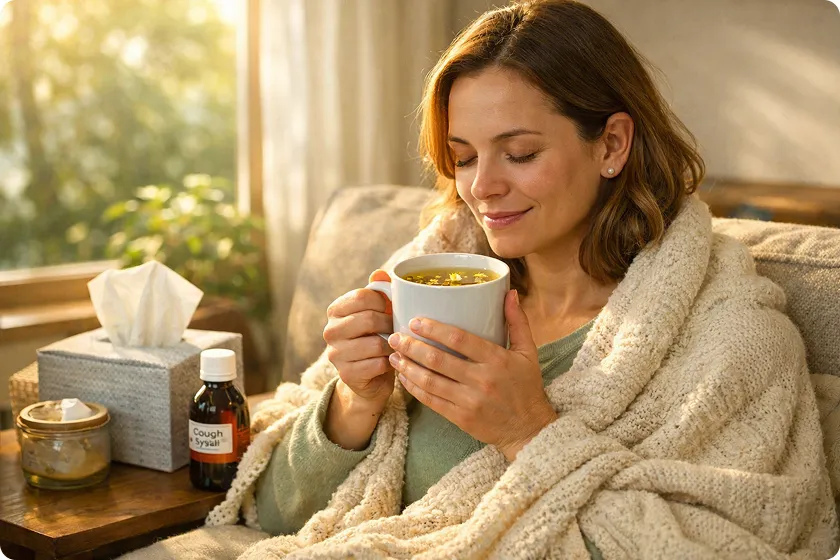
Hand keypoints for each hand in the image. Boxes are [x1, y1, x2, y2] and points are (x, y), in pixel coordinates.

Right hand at [323, 269, 394, 411]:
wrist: (371, 377)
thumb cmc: (377, 337)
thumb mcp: (378, 312)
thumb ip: (380, 291)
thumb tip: (380, 273)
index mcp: (335, 310)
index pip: (362, 296)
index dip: (384, 302)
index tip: (390, 310)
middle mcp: (330, 331)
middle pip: (368, 319)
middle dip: (389, 324)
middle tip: (396, 329)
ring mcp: (335, 353)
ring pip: (375, 343)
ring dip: (391, 345)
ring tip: (393, 346)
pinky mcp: (346, 374)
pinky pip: (377, 364)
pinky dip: (388, 363)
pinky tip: (388, 362)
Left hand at [388, 289, 557, 460]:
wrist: (528, 429)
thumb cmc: (526, 386)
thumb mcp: (528, 352)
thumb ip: (517, 322)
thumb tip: (510, 292)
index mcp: (497, 360)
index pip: (459, 339)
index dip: (434, 329)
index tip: (415, 321)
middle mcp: (482, 380)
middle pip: (438, 359)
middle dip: (411, 346)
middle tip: (394, 336)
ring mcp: (470, 401)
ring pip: (430, 381)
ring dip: (407, 367)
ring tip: (393, 355)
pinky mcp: (461, 418)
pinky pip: (431, 401)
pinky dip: (414, 388)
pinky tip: (403, 377)